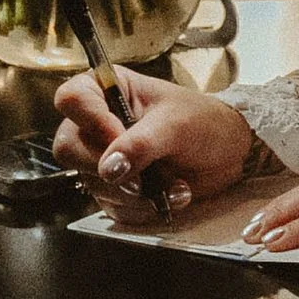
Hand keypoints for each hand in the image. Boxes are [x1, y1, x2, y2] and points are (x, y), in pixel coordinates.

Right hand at [51, 67, 255, 218]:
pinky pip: (112, 207)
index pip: (72, 100)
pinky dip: (142, 209)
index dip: (90, 121)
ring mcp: (102, 159)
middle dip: (109, 169)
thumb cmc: (203, 122)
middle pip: (70, 148)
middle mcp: (96, 123)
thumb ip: (141, 143)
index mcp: (107, 89)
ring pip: (92, 183)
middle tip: (144, 177)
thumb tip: (109, 168)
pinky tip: (171, 197)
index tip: (118, 136)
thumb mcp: (175, 125)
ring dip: (135, 193)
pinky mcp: (115, 189)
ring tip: (175, 186)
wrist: (228, 154)